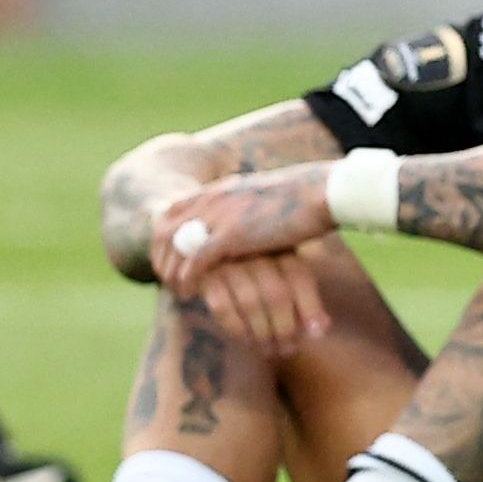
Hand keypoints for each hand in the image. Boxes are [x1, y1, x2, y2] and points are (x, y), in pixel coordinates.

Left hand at [149, 166, 342, 347]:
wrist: (324, 192)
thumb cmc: (308, 197)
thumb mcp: (268, 197)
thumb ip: (249, 207)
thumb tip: (251, 220)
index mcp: (220, 189)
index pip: (174, 209)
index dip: (165, 235)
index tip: (170, 256)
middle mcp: (213, 199)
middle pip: (163, 227)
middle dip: (159, 254)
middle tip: (165, 277)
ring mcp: (219, 216)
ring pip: (173, 247)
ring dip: (169, 270)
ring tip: (177, 289)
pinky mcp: (231, 236)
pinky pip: (194, 262)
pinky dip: (186, 280)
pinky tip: (189, 293)